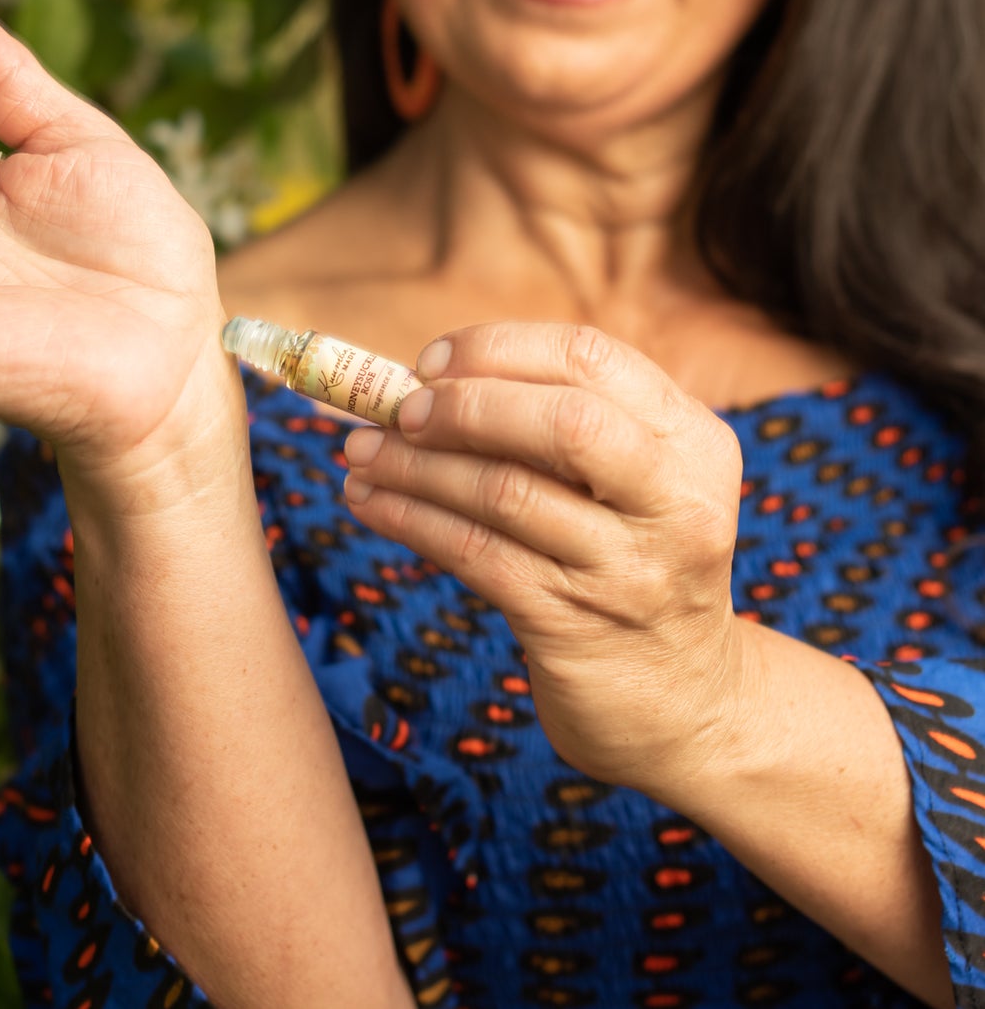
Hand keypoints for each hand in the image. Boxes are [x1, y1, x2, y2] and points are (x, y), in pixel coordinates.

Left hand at [340, 322, 746, 793]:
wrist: (682, 700)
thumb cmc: (629, 561)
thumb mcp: (632, 483)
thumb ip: (558, 422)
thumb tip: (423, 378)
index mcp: (692, 442)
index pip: (593, 358)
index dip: (498, 349)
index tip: (430, 362)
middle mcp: (675, 502)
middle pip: (564, 423)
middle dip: (463, 406)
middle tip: (395, 409)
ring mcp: (628, 569)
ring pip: (504, 492)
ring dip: (413, 465)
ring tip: (358, 451)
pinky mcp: (574, 624)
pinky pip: (475, 554)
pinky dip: (409, 518)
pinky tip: (368, 502)